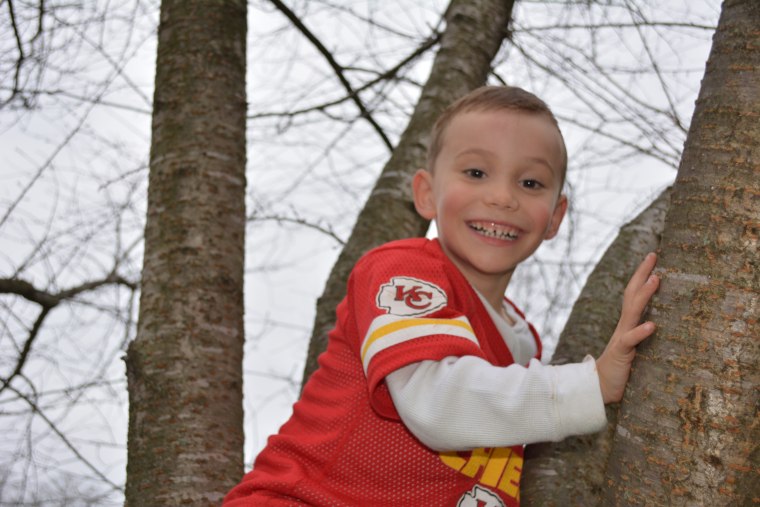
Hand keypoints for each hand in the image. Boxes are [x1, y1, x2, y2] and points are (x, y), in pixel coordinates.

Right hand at [596, 252, 658, 403]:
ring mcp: (622, 338)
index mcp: (627, 324)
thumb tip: (658, 322)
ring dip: (644, 294)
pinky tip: (652, 325)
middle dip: (642, 274)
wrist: (599, 388)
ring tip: (656, 279)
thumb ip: (641, 334)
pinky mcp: (622, 353)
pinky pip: (631, 340)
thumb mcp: (633, 348)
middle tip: (654, 255)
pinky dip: (641, 331)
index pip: (634, 294)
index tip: (653, 258)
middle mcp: (624, 326)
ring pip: (632, 311)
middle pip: (631, 294)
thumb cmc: (619, 369)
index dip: (642, 275)